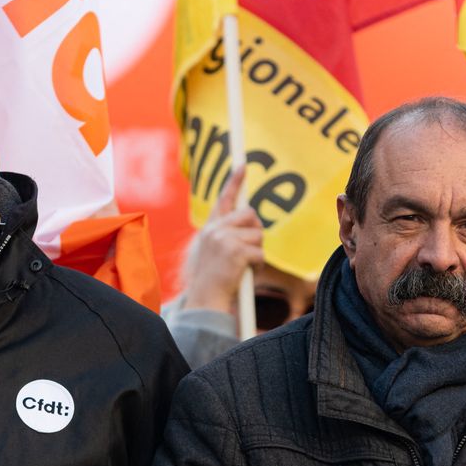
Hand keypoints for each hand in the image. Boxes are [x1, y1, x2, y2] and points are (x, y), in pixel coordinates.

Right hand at [182, 168, 264, 312]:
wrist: (205, 300)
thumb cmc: (214, 280)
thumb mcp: (216, 252)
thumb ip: (228, 235)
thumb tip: (251, 221)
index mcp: (210, 228)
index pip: (224, 199)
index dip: (234, 181)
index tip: (243, 164)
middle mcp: (215, 229)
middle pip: (250, 214)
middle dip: (255, 232)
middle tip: (248, 250)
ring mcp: (224, 239)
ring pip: (258, 235)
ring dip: (257, 251)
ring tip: (242, 266)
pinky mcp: (235, 251)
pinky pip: (260, 253)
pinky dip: (258, 265)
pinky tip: (245, 274)